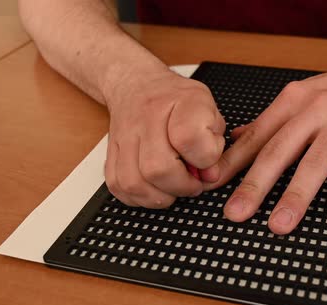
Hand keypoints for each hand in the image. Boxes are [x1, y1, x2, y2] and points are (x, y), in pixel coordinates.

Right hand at [104, 68, 225, 207]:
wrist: (138, 85)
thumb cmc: (178, 100)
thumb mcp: (210, 111)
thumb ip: (216, 144)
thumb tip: (210, 175)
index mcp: (182, 103)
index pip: (190, 138)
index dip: (205, 159)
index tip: (208, 163)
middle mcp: (148, 118)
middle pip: (158, 168)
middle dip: (182, 186)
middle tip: (192, 183)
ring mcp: (126, 135)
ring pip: (134, 182)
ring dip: (159, 196)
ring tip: (173, 190)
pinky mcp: (111, 152)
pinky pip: (118, 185)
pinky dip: (138, 197)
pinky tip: (153, 190)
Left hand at [202, 46, 326, 233]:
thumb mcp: (301, 96)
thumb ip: (270, 120)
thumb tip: (236, 139)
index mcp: (292, 101)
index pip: (257, 135)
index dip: (232, 161)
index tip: (211, 183)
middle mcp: (316, 109)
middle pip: (280, 150)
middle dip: (256, 184)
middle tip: (237, 212)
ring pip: (317, 162)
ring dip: (297, 195)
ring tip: (280, 224)